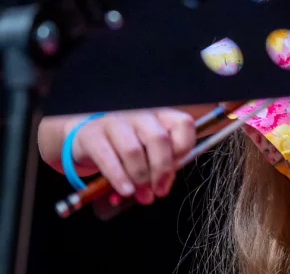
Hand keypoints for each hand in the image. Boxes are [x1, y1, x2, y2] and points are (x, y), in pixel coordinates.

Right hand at [69, 109, 195, 203]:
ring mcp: (115, 121)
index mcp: (160, 115)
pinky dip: (119, 178)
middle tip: (158, 190)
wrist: (87, 138)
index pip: (183, 124)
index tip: (174, 170)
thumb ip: (161, 166)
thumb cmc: (124, 146)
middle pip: (159, 139)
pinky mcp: (92, 134)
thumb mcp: (147, 152)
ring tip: (141, 194)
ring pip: (133, 150)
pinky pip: (107, 158)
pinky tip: (125, 191)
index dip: (183, 149)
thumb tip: (163, 186)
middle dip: (161, 170)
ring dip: (140, 178)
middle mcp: (139, 114)